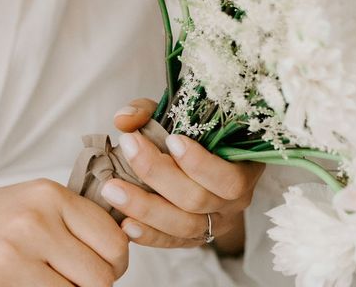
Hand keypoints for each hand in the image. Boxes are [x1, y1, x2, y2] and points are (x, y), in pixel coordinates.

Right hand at [0, 180, 127, 286]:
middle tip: (77, 282)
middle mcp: (33, 221)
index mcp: (49, 195)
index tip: (107, 267)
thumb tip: (123, 248)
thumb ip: (77, 220)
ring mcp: (11, 256)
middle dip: (95, 286)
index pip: (114, 241)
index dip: (117, 263)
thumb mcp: (34, 203)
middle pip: (100, 277)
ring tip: (49, 282)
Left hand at [107, 99, 263, 253]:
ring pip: (183, 226)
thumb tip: (124, 120)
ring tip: (112, 188)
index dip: (199, 163)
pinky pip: (172, 243)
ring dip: (145, 207)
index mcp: (243, 170)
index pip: (227, 177)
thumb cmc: (191, 135)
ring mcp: (214, 225)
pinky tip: (124, 223)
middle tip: (128, 147)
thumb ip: (149, 112)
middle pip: (197, 199)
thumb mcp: (175, 116)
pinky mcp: (194, 240)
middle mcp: (233, 203)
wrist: (197, 160)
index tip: (170, 139)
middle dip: (158, 173)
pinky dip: (148, 235)